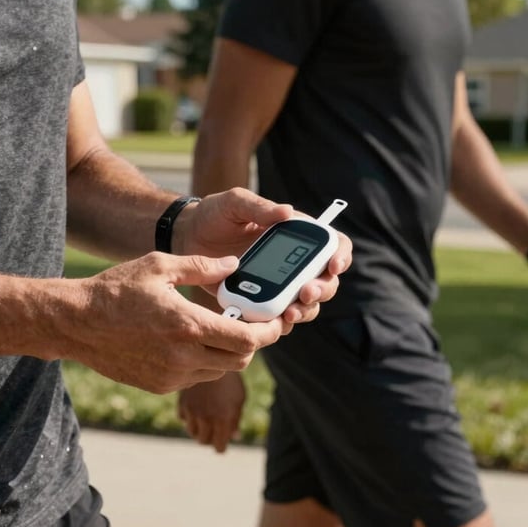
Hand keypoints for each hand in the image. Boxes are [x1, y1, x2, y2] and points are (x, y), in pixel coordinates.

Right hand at [63, 253, 287, 393]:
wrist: (75, 323)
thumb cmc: (116, 289)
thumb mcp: (159, 266)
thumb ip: (201, 267)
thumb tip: (234, 267)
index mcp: (188, 325)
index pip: (247, 340)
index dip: (267, 332)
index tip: (274, 321)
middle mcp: (183, 357)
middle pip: (240, 360)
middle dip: (250, 342)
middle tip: (247, 322)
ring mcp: (171, 376)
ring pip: (219, 371)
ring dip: (227, 353)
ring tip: (216, 329)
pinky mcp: (160, 386)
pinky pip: (196, 377)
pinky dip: (203, 362)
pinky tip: (188, 341)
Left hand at [176, 188, 352, 322]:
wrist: (186, 238)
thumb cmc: (214, 214)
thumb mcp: (235, 202)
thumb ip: (259, 207)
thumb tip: (287, 212)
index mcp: (296, 234)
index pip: (333, 244)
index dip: (341, 256)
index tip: (333, 266)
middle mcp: (294, 262)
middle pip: (326, 281)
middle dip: (321, 290)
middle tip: (305, 293)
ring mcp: (279, 285)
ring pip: (306, 305)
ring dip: (304, 312)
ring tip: (288, 313)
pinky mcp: (261, 302)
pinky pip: (278, 319)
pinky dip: (278, 324)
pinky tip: (268, 323)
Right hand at [179, 373, 246, 452]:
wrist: (214, 357)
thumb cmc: (231, 380)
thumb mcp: (239, 399)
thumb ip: (235, 420)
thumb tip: (235, 437)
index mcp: (223, 420)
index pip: (219, 447)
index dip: (221, 445)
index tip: (222, 441)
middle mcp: (205, 418)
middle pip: (203, 441)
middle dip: (210, 437)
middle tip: (215, 430)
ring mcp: (192, 411)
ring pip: (192, 432)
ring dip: (198, 428)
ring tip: (205, 418)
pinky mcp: (182, 402)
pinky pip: (183, 418)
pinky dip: (189, 416)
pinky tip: (196, 407)